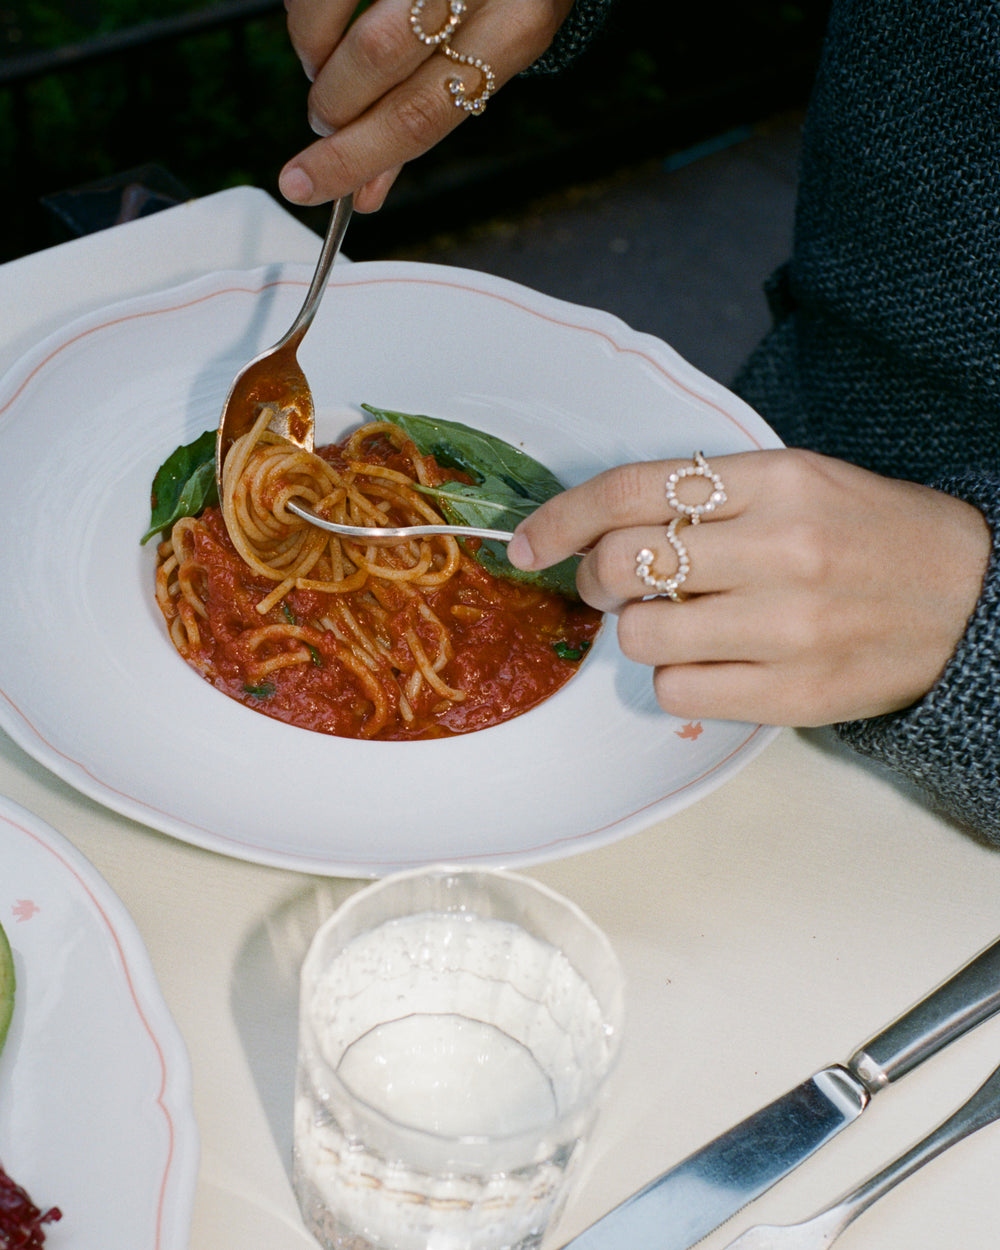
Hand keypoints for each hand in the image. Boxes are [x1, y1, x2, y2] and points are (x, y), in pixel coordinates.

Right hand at [280, 0, 573, 210]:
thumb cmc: (495, 1)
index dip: (353, 157)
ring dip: (317, 55)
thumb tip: (362, 194)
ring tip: (324, 66)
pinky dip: (310, 16)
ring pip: (354, 19)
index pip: (422, 114)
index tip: (300, 184)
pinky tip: (323, 22)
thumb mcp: (481, 61)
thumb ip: (420, 121)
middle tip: (325, 118)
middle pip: (380, 56)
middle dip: (333, 102)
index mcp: (513, 30)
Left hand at [507, 449, 991, 725]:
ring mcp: (789, 626)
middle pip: (623, 564)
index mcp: (778, 480)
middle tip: (613, 586)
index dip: (562, 517)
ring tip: (676, 623)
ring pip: (641, 636)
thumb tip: (600, 532)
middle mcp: (781, 548)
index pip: (633, 489)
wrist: (973, 599)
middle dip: (594, 579)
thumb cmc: (871, 535)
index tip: (528, 543)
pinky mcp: (793, 693)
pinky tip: (710, 661)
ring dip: (637, 632)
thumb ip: (707, 498)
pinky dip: (675, 677)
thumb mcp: (800, 482)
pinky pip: (677, 691)